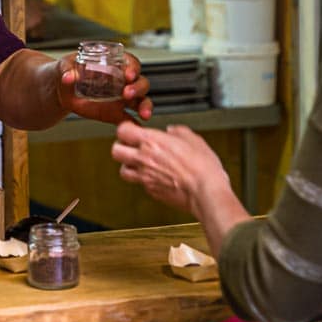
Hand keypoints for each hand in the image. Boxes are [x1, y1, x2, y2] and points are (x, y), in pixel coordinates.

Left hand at [57, 51, 151, 123]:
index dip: (133, 68)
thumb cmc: (68, 71)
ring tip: (143, 114)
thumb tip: (68, 77)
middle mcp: (123, 81)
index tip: (128, 74)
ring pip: (142, 100)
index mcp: (114, 64)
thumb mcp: (65, 66)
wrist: (62, 90)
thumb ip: (68, 70)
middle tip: (127, 93)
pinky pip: (130, 119)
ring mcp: (122, 99)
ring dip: (145, 106)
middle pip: (140, 82)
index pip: (131, 63)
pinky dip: (136, 125)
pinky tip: (137, 129)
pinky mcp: (116, 114)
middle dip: (138, 88)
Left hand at [110, 121, 230, 214]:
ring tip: (140, 163)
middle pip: (115, 151)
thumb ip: (178, 132)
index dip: (126, 129)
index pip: (123, 131)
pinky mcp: (152, 191)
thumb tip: (172, 131)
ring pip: (123, 171)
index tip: (134, 129)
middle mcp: (144, 159)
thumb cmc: (201, 166)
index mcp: (152, 142)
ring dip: (129, 166)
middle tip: (132, 146)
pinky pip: (140, 184)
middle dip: (121, 147)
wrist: (205, 192)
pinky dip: (144, 180)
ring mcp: (146, 178)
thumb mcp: (193, 139)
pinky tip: (156, 176)